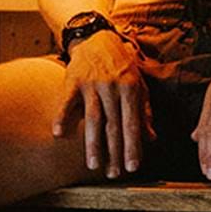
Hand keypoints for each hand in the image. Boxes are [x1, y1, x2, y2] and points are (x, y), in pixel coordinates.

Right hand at [52, 30, 151, 177]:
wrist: (97, 38)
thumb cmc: (121, 65)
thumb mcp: (138, 84)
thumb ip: (144, 111)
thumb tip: (151, 138)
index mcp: (131, 89)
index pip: (133, 123)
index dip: (133, 146)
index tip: (132, 167)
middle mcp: (113, 87)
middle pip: (114, 125)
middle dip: (114, 152)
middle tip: (113, 174)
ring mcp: (92, 84)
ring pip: (93, 118)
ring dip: (92, 143)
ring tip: (93, 165)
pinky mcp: (73, 80)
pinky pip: (66, 101)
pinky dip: (62, 116)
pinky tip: (59, 134)